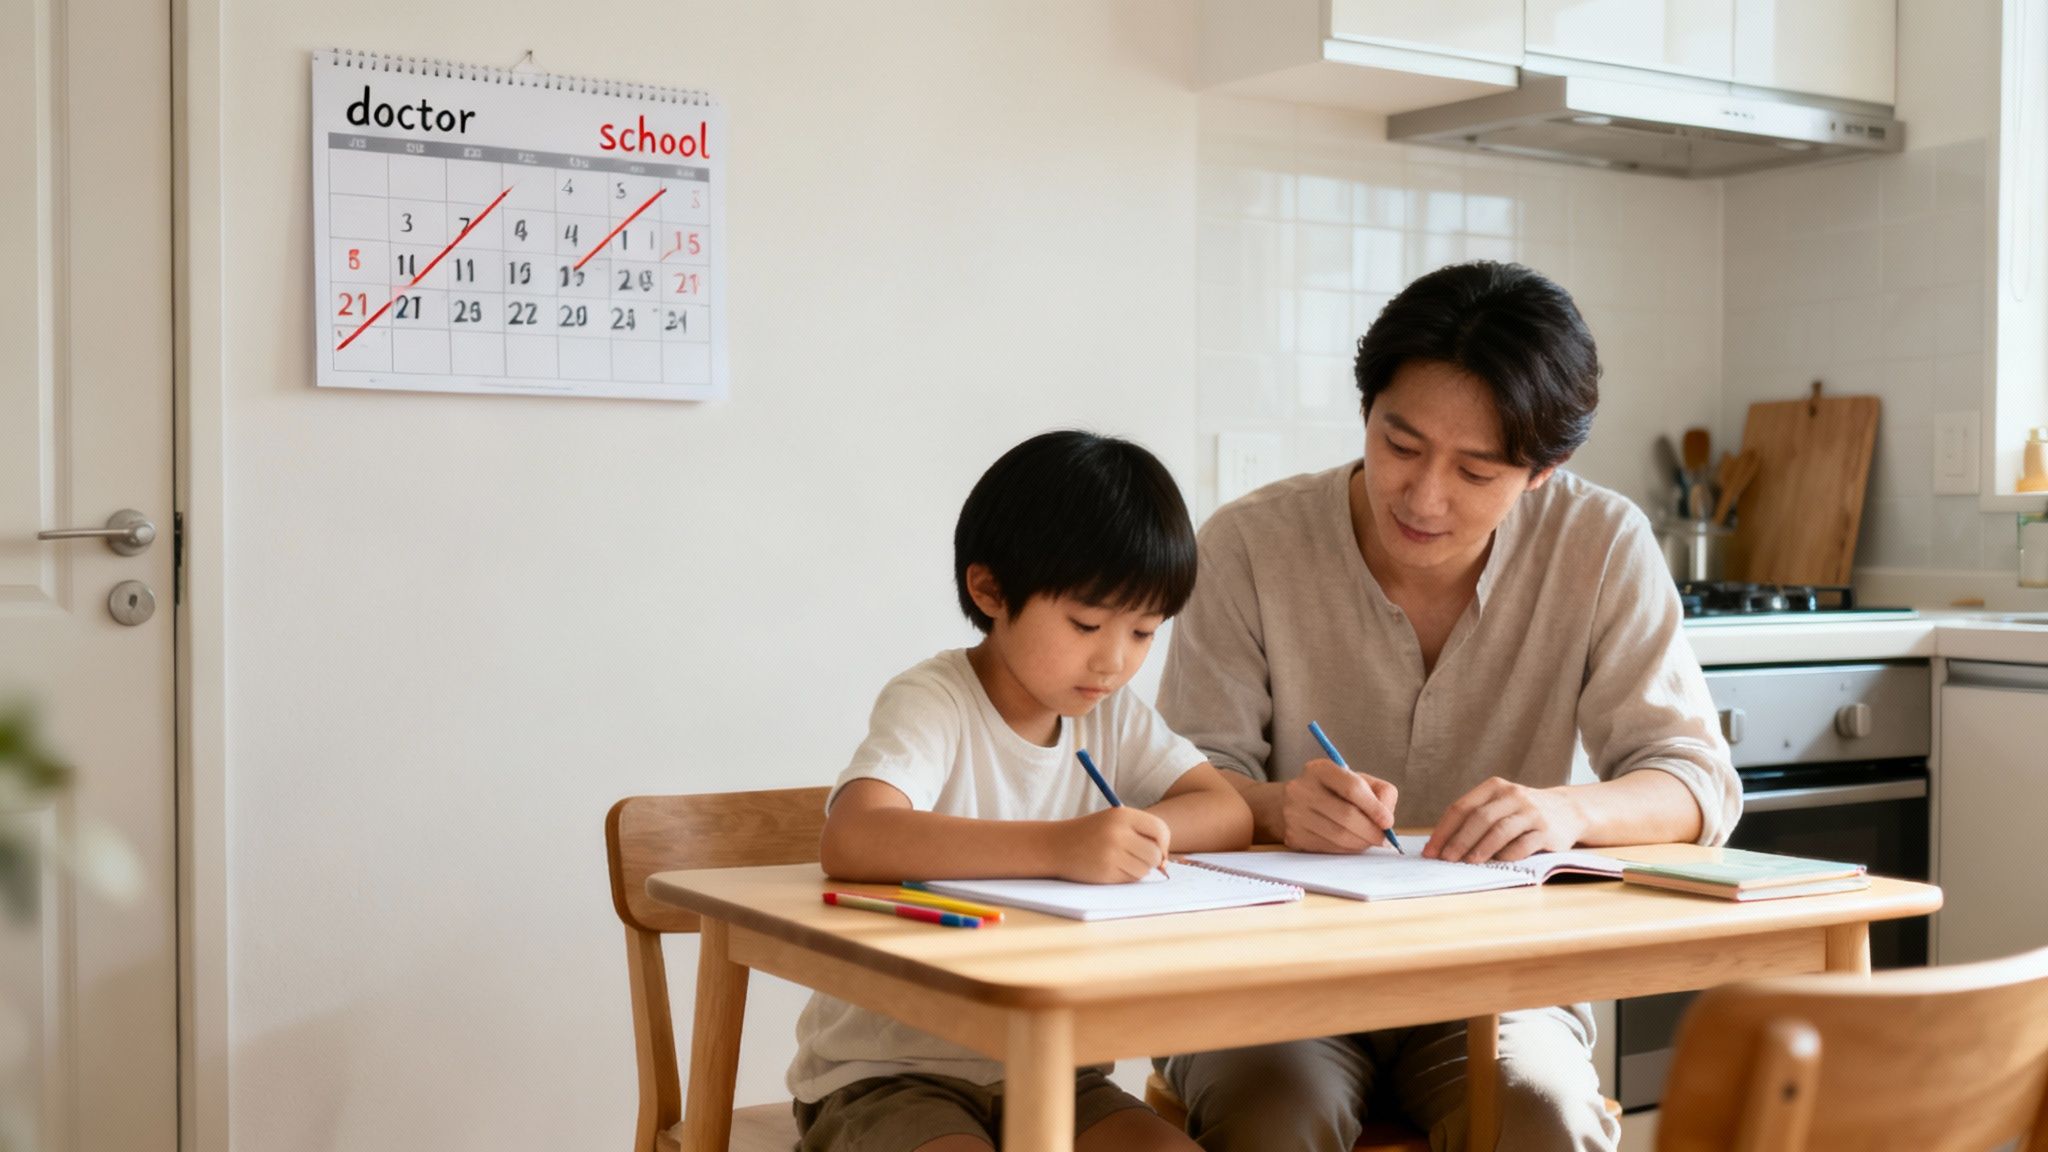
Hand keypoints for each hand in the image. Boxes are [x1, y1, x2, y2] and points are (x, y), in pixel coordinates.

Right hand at [1055, 807, 1170, 882]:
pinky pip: (1130, 879)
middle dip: (1152, 860)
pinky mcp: (1105, 871)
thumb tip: (1164, 860)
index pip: (1160, 830)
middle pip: (1155, 854)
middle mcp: (1118, 833)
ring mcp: (1111, 853)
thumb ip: (1141, 833)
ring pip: (1145, 869)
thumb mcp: (1114, 822)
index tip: (1157, 850)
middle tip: (1138, 858)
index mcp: (1122, 815)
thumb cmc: (1090, 834)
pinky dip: (1125, 877)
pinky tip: (1110, 868)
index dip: (1163, 843)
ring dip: (1138, 869)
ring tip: (1120, 861)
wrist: (1055, 845)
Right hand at [1278, 758, 1398, 853]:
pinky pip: (1329, 848)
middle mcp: (1302, 790)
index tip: (1388, 822)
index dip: (1374, 807)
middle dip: (1370, 830)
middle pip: (1346, 815)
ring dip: (1361, 842)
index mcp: (1320, 770)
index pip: (1352, 788)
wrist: (1291, 805)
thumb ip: (1379, 792)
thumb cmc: (1332, 792)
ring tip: (1369, 840)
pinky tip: (1351, 843)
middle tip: (1382, 838)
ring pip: (1339, 835)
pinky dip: (1347, 849)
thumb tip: (1387, 819)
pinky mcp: (1294, 836)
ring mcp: (1295, 814)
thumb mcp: (1355, 780)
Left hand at [1425, 778, 1584, 862]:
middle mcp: (1513, 796)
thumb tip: (1442, 846)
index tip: (1431, 850)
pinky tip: (1496, 863)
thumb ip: (1475, 818)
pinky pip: (1523, 845)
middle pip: (1479, 818)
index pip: (1462, 808)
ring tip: (1467, 862)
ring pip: (1500, 830)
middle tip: (1445, 859)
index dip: (1443, 830)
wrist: (1569, 810)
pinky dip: (1507, 854)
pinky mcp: (1547, 831)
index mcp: (1494, 788)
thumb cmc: (1523, 812)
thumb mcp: (1500, 804)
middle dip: (1458, 840)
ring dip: (1481, 848)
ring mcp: (1531, 813)